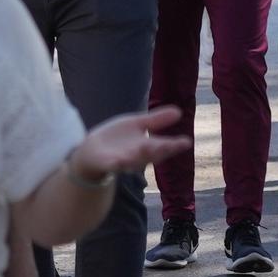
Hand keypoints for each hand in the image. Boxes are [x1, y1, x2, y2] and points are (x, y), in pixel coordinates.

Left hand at [69, 107, 191, 180]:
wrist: (91, 150)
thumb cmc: (117, 139)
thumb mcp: (137, 125)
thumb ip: (156, 120)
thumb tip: (179, 111)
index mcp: (146, 146)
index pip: (163, 146)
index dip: (174, 145)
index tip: (186, 142)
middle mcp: (136, 155)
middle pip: (151, 154)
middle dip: (161, 150)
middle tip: (173, 145)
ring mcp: (122, 160)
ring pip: (134, 160)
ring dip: (140, 155)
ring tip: (147, 146)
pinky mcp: (106, 163)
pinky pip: (112, 164)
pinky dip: (116, 163)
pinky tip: (120, 160)